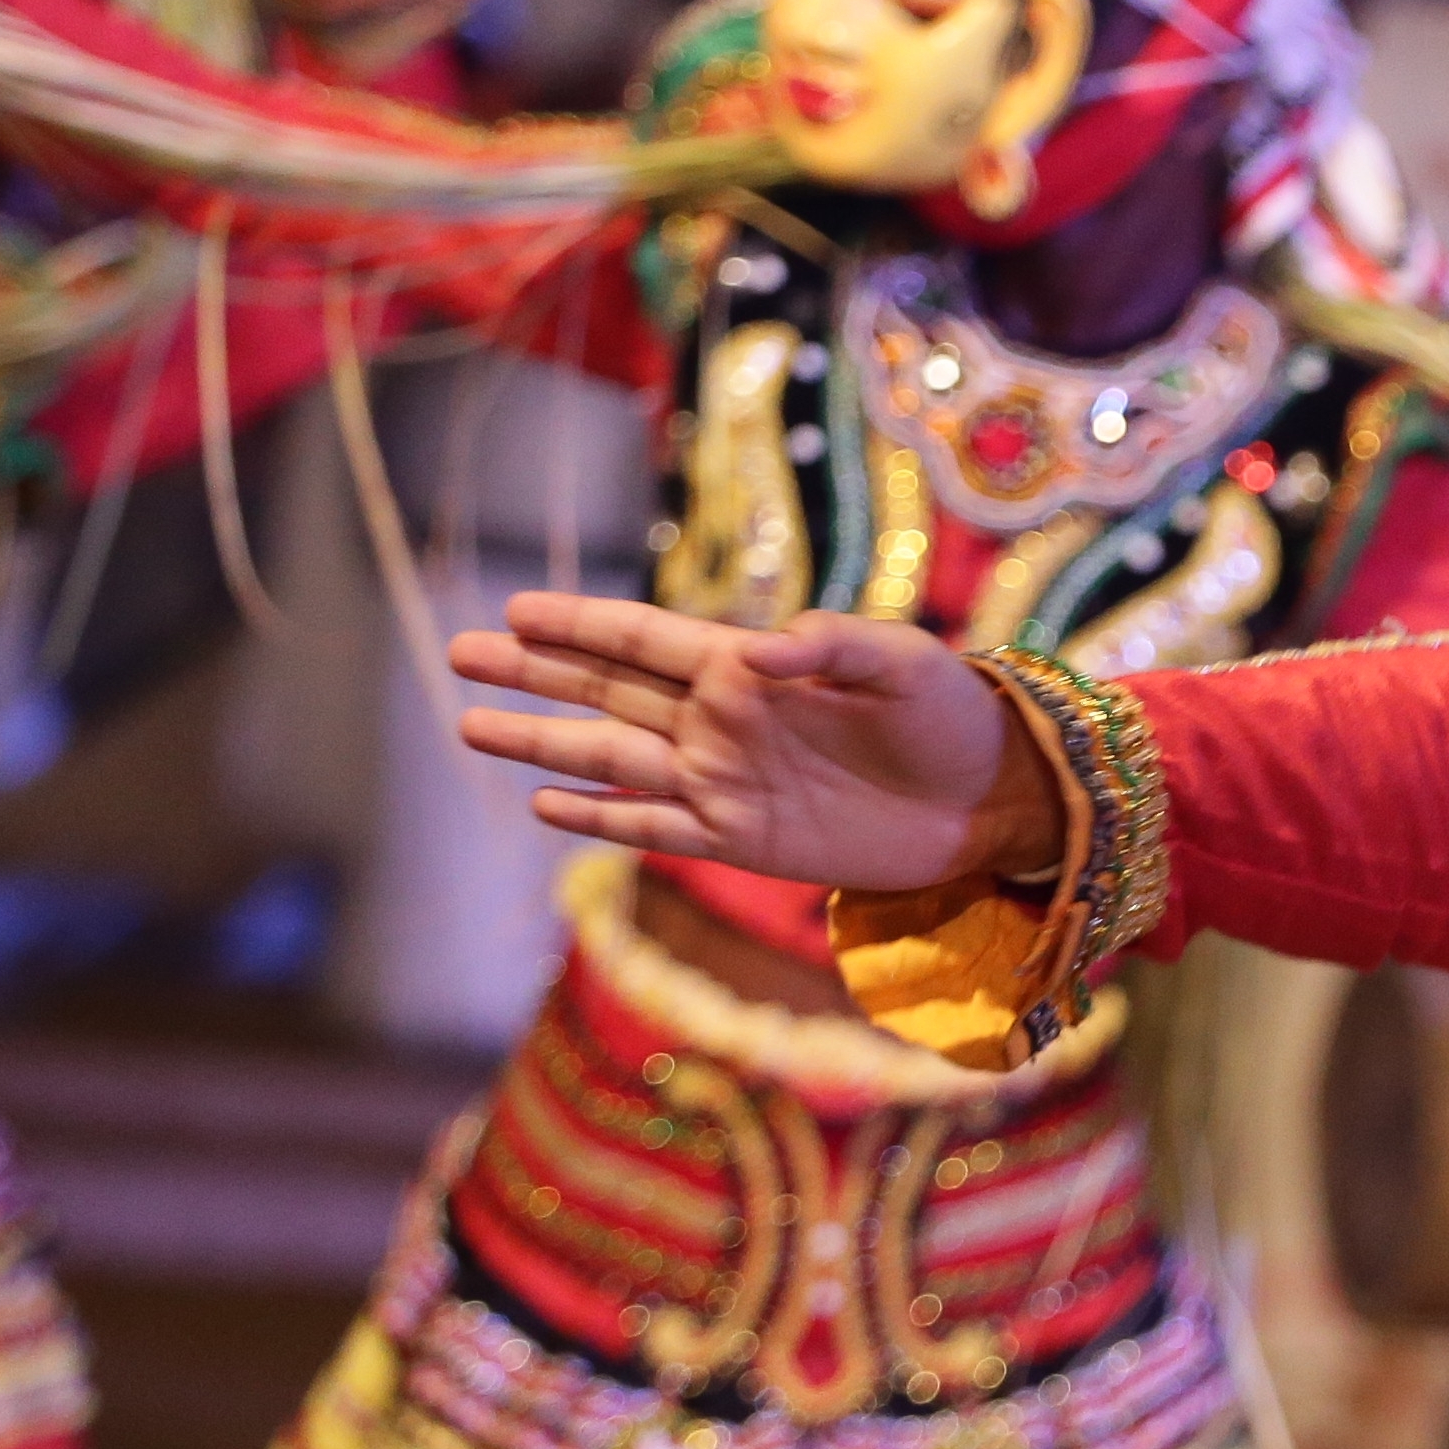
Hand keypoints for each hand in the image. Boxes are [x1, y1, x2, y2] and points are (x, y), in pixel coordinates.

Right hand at [449, 594, 1037, 892]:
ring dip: (541, 744)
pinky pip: (654, 828)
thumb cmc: (953, 718)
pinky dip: (600, 818)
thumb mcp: (904, 666)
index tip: (514, 608)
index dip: (580, 624)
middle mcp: (721, 721)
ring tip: (470, 727)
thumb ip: (833, 647)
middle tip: (456, 652)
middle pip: (605, 692)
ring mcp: (724, 782)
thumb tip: (755, 651)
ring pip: (610, 760)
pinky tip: (546, 806)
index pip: (644, 640)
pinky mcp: (741, 841)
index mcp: (750, 668)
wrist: (992, 801)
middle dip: (533, 672)